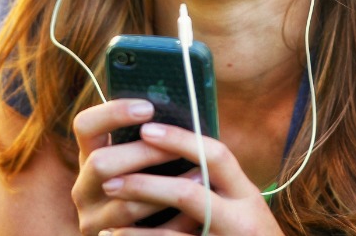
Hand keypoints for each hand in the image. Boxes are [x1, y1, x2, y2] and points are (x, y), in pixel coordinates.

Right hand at [73, 99, 194, 233]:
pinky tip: (193, 210)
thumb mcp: (142, 156)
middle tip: (177, 148)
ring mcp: (91, 217)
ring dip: (163, 189)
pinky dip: (169, 219)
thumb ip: (149, 135)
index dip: (113, 113)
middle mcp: (82, 186)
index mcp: (89, 154)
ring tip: (200, 176)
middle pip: (101, 163)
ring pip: (124, 201)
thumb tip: (178, 102)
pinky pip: (138, 231)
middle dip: (143, 154)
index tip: (149, 108)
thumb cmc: (154, 178)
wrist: (146, 231)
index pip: (85, 125)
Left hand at [96, 122, 285, 235]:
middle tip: (110, 178)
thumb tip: (170, 145)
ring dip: (134, 220)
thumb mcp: (242, 204)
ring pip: (170, 234)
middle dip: (145, 184)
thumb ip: (216, 181)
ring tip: (109, 209)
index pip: (216, 156)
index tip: (146, 129)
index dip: (180, 140)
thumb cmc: (245, 233)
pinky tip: (116, 235)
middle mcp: (242, 220)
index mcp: (246, 195)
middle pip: (188, 195)